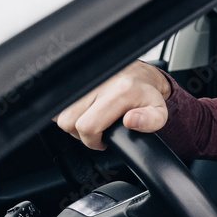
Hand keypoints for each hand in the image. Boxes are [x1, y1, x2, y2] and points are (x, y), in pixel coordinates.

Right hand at [53, 60, 171, 150]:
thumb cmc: (146, 96)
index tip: (102, 141)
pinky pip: (57, 104)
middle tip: (98, 132)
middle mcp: (97, 83)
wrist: (139, 74)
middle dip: (82, 134)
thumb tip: (130, 121)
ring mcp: (81, 79)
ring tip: (91, 122)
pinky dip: (67, 112)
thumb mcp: (159, 113)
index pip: (87, 126)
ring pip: (60, 114)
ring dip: (73, 123)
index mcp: (118, 92)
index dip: (93, 140)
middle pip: (68, 122)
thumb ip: (150, 122)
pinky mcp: (72, 79)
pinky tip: (84, 112)